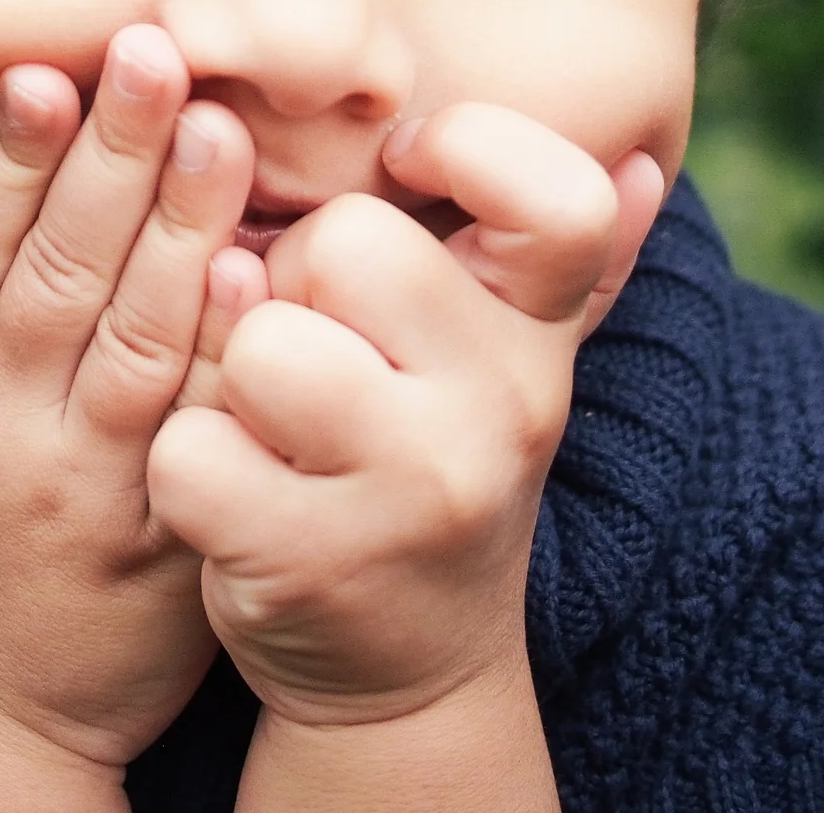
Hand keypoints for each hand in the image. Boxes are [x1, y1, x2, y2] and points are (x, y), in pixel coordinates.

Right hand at [0, 26, 254, 805]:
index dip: (4, 159)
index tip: (40, 67)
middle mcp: (8, 423)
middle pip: (54, 273)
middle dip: (105, 156)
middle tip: (152, 48)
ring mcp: (88, 484)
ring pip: (131, 343)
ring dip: (175, 231)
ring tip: (219, 132)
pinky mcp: (165, 542)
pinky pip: (203, 438)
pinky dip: (228, 361)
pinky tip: (260, 283)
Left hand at [148, 104, 664, 728]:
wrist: (412, 676)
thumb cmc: (428, 462)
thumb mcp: (500, 361)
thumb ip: (554, 258)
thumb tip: (638, 163)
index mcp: (541, 334)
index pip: (560, 195)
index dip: (469, 148)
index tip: (409, 170)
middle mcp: (505, 406)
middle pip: (345, 241)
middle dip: (297, 277)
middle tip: (315, 342)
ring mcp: (413, 492)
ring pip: (260, 342)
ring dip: (234, 376)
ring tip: (274, 423)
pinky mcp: (309, 563)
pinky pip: (188, 446)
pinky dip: (184, 466)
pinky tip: (237, 499)